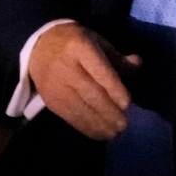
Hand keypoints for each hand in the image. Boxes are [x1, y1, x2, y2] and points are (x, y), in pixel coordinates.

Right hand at [27, 22, 139, 140]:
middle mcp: (66, 66)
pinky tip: (100, 134)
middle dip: (109, 111)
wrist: (38, 47)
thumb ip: (117, 57)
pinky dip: (86, 127)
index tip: (127, 104)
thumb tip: (138, 64)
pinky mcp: (51, 100)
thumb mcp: (96, 41)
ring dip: (99, 123)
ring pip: (80, 107)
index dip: (113, 88)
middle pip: (90, 92)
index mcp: (80, 47)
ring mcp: (56, 85)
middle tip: (124, 124)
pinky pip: (70, 116)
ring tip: (115, 133)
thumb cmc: (73, 44)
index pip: (99, 70)